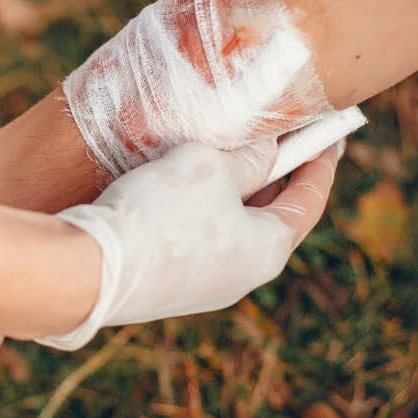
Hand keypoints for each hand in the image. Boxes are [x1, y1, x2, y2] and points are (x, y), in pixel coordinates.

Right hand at [39, 137, 339, 349]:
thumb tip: (268, 151)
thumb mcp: (211, 167)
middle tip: (279, 135)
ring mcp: (202, 285)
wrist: (88, 270)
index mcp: (267, 252)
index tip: (329, 132)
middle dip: (275, 173)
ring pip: (230, 225)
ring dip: (233, 188)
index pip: (308, 200)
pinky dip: (202, 206)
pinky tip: (183, 181)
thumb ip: (247, 156)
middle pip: (270, 215)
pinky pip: (197, 237)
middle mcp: (241, 276)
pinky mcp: (166, 284)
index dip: (319, 160)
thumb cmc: (160, 213)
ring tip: (227, 149)